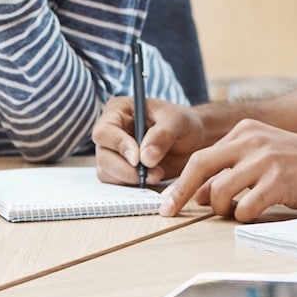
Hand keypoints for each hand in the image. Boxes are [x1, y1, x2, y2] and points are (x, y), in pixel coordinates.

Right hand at [90, 96, 205, 185]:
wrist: (193, 141)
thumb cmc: (183, 123)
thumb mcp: (178, 121)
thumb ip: (162, 135)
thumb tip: (145, 157)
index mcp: (118, 110)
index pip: (105, 131)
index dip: (119, 146)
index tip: (138, 159)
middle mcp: (111, 131)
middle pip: (103, 156)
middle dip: (126, 169)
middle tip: (153, 173)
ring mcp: (113, 152)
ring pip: (107, 173)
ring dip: (131, 179)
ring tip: (159, 174)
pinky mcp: (120, 170)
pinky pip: (117, 183)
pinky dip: (134, 186)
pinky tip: (153, 180)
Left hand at [159, 119, 296, 220]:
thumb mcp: (263, 155)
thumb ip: (231, 168)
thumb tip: (197, 194)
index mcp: (245, 130)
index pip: (202, 156)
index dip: (182, 181)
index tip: (169, 200)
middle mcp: (251, 141)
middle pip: (200, 166)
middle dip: (180, 192)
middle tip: (168, 211)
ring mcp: (264, 160)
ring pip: (219, 191)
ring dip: (220, 208)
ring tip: (232, 212)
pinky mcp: (277, 182)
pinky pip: (244, 208)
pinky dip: (243, 217)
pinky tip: (253, 214)